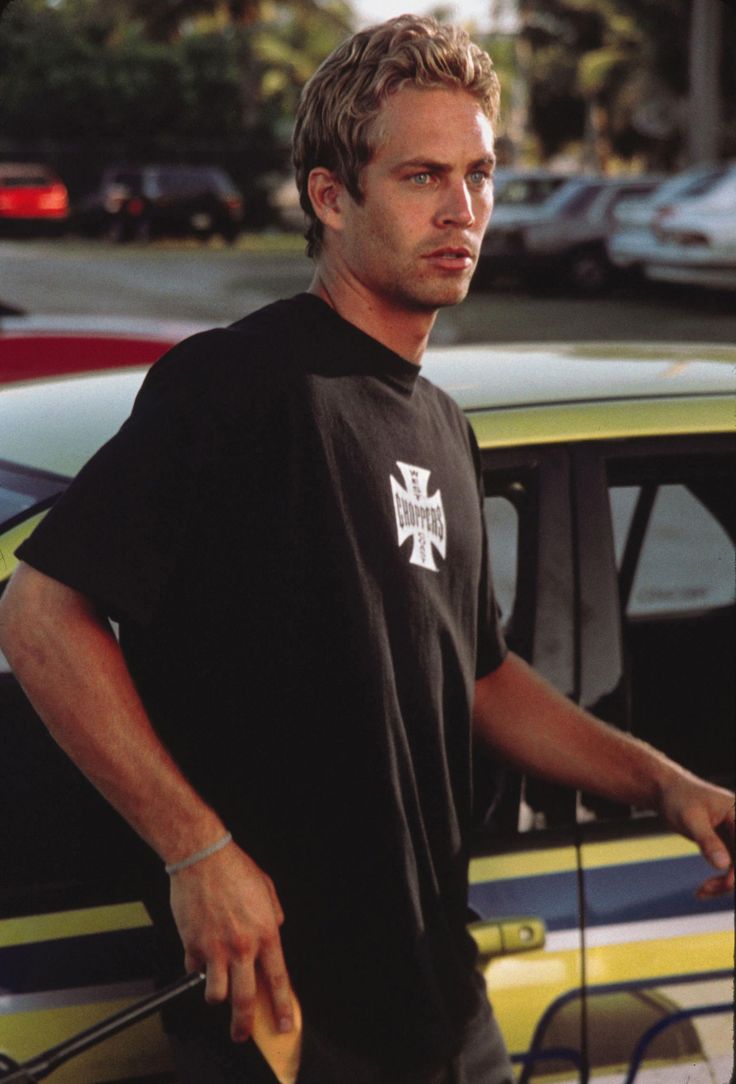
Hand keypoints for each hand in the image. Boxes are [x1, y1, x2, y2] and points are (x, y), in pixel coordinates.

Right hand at [169, 841, 294, 1041]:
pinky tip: (199, 957)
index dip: (282, 1007)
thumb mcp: (267, 890)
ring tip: (218, 990)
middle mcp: (241, 946)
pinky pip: (193, 969)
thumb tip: (274, 930)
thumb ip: (273, 916)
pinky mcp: (192, 944)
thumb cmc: (235, 869)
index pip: (278, 980)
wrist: (203, 858)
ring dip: (217, 996)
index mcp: (265, 933)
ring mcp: (215, 948)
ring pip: (216, 993)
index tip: (283, 1024)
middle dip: (243, 1024)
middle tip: (241, 1034)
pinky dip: (196, 968)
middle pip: (244, 999)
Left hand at [659, 773, 733, 898]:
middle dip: (731, 881)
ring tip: (700, 892)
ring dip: (725, 885)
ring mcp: (735, 837)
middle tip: (706, 889)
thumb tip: (723, 865)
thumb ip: (707, 840)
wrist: (666, 791)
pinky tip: (702, 891)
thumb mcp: (690, 819)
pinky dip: (720, 881)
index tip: (727, 883)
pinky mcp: (726, 845)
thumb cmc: (678, 798)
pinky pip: (730, 869)